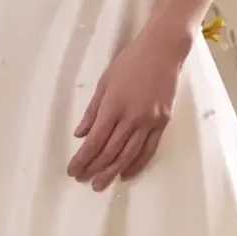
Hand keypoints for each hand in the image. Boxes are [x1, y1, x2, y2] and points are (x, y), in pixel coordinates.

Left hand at [67, 23, 191, 189]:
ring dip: (113, 172)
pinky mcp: (163, 122)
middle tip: (83, 181)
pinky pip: (149, 150)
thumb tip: (81, 134)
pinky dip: (137, 164)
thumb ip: (92, 111)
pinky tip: (126, 173)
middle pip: (110, 151)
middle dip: (94, 169)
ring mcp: (149, 122)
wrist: (163, 51)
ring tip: (101, 184)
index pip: (95, 141)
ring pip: (129, 155)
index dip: (83, 159)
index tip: (73, 170)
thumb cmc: (130, 61)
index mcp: (113, 106)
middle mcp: (132, 118)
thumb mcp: (105, 82)